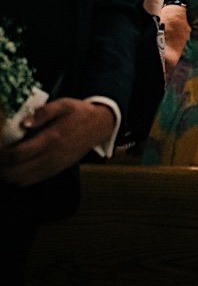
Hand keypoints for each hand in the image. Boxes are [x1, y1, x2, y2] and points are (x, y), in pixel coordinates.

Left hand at [0, 98, 116, 186]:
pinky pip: (32, 181)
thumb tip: (24, 123)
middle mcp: (51, 156)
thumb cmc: (80, 113)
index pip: (18, 154)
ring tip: (3, 164)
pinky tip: (14, 169)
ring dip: (7, 174)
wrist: (100, 126)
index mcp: (51, 139)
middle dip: (1, 167)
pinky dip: (18, 178)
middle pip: (15, 172)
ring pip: (21, 180)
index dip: (1, 155)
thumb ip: (43, 112)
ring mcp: (54, 165)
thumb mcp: (64, 104)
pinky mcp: (56, 170)